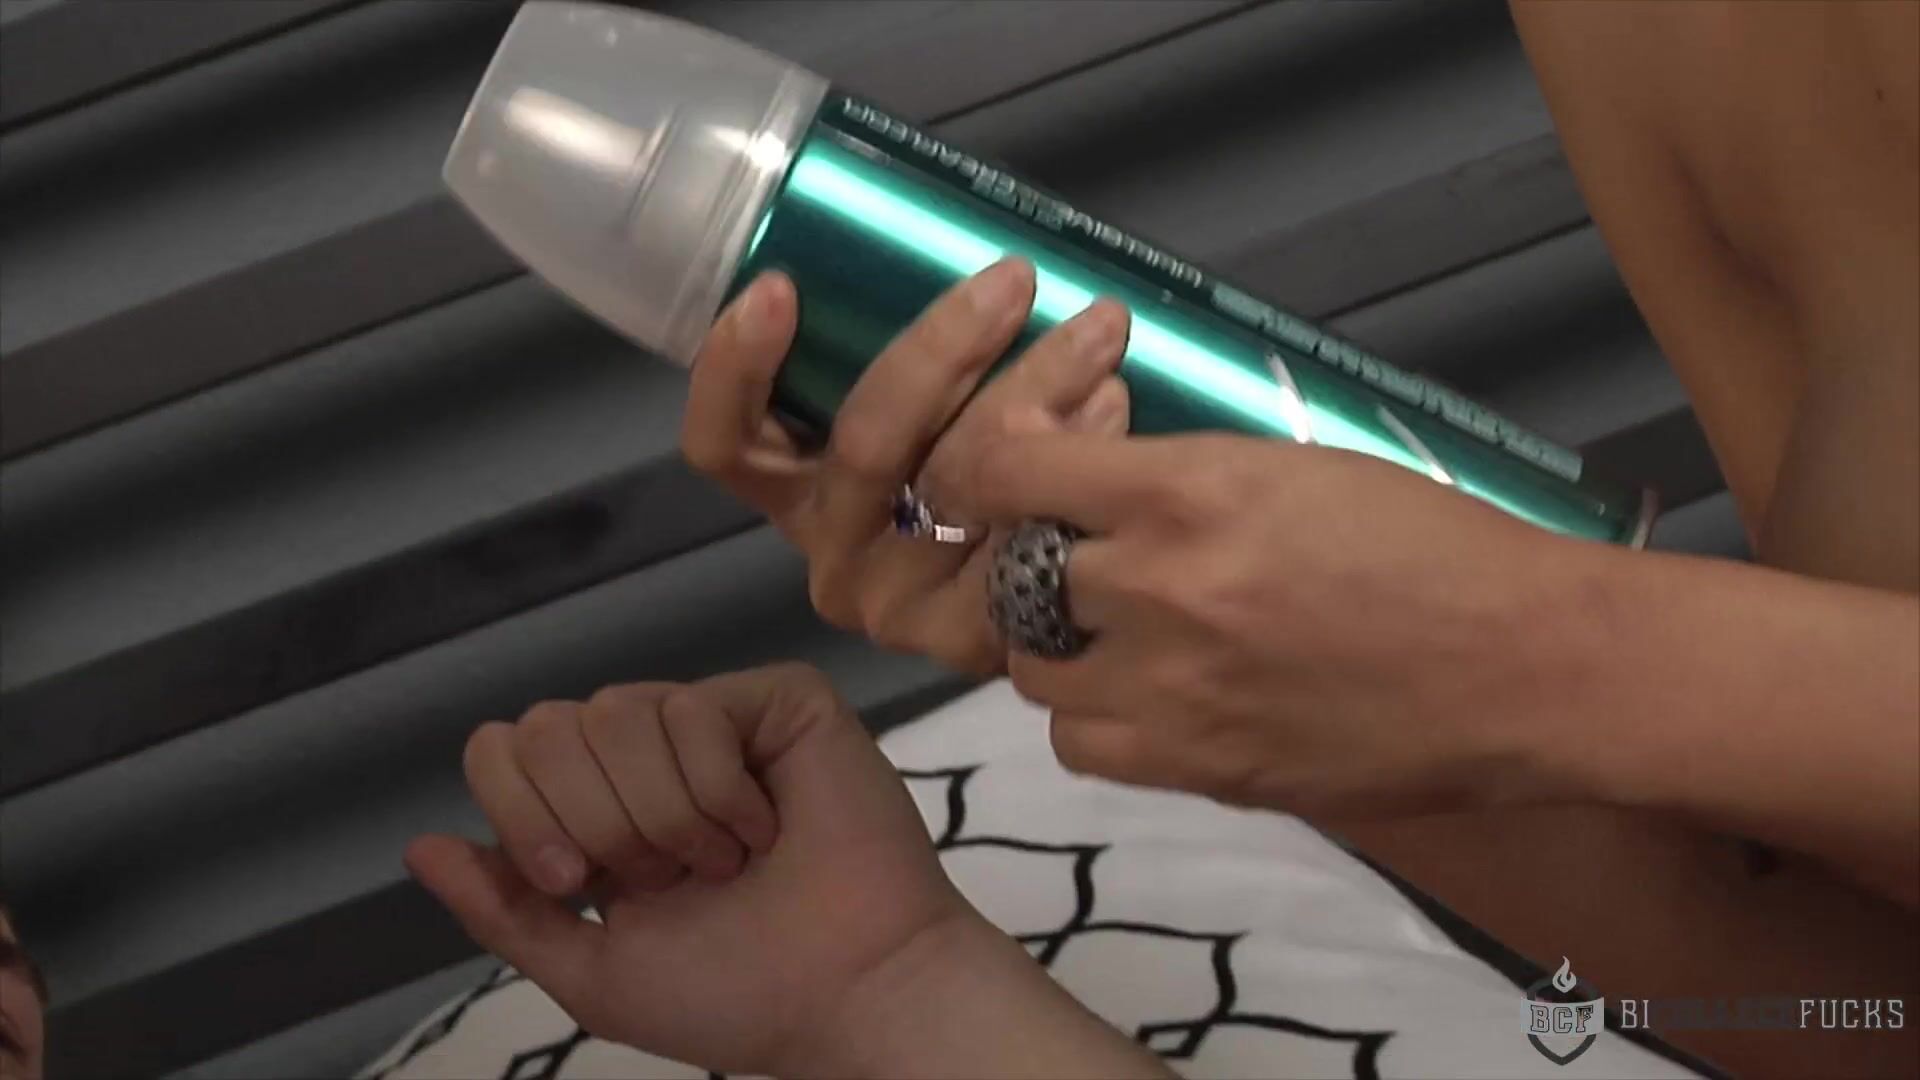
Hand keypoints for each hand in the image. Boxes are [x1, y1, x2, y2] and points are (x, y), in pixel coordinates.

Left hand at [407, 664, 1171, 1078]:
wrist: (847, 991)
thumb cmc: (738, 993)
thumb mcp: (592, 971)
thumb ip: (503, 910)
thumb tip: (420, 846)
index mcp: (597, 810)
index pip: (505, 750)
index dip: (524, 814)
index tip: (583, 886)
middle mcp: (646, 754)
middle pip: (549, 725)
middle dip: (599, 823)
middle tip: (669, 878)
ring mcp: (711, 721)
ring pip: (615, 714)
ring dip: (665, 816)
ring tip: (726, 861)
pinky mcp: (774, 700)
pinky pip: (691, 710)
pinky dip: (719, 792)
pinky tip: (765, 830)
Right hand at [680, 260, 1131, 674]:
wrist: (1082, 601)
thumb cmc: (994, 468)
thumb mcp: (927, 414)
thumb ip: (917, 363)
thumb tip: (963, 255)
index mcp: (792, 493)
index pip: (724, 445)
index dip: (735, 369)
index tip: (779, 287)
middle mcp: (834, 551)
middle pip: (866, 441)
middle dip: (945, 345)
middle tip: (1016, 278)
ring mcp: (901, 602)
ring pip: (955, 478)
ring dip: (1034, 387)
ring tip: (1099, 332)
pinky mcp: (978, 635)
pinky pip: (1020, 527)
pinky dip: (1073, 456)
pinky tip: (1112, 409)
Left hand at [952, 431, 1596, 820]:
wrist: (1529, 665)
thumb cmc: (1432, 546)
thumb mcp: (1295, 469)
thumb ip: (1180, 484)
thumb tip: (1096, 493)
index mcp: (1189, 492)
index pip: (1012, 473)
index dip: (984, 473)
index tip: (991, 477)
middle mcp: (1160, 592)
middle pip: (1013, 581)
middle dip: (1031, 567)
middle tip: (1072, 561)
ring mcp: (1175, 694)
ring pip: (1034, 679)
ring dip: (1056, 652)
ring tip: (1114, 636)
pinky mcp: (1203, 771)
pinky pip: (1090, 750)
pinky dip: (1099, 722)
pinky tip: (1149, 698)